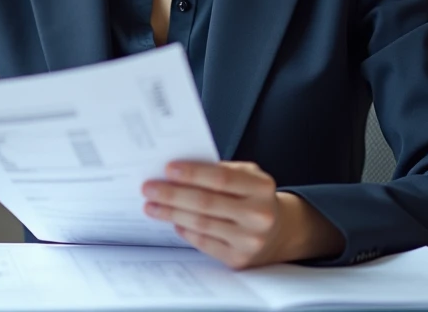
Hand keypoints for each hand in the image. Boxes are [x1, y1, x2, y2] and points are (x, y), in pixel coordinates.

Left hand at [142, 161, 342, 268]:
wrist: (279, 231)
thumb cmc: (253, 196)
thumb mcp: (247, 176)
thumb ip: (220, 170)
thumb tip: (177, 170)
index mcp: (261, 186)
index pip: (221, 178)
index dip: (192, 174)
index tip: (167, 169)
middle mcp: (259, 214)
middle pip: (206, 202)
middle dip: (172, 194)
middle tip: (148, 188)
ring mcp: (250, 239)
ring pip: (201, 224)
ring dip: (171, 214)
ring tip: (151, 206)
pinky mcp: (239, 259)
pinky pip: (204, 243)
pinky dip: (185, 231)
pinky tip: (173, 222)